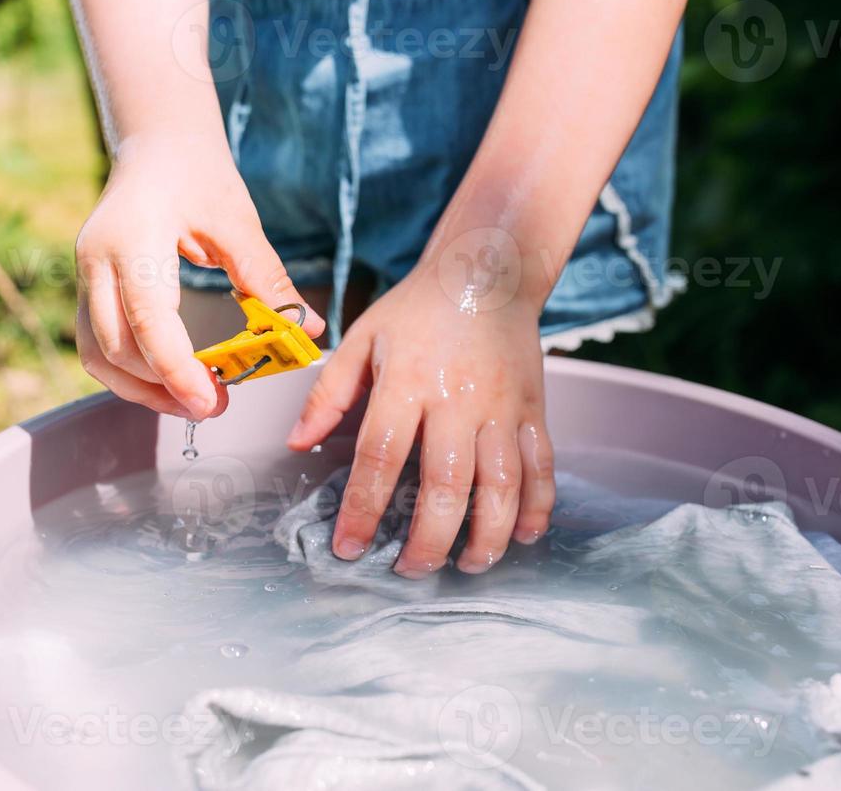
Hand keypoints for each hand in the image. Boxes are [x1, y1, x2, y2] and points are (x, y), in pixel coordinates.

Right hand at [75, 132, 325, 418]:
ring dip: (141, 389)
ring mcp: (85, 274)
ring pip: (97, 355)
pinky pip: (96, 345)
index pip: (147, 317)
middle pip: (115, 347)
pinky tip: (168, 383)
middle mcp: (96, 259)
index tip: (211, 400)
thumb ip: (267, 278)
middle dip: (162, 388)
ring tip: (193, 402)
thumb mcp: (238, 222)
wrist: (158, 142)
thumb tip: (305, 330)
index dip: (175, 368)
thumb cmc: (198, 174)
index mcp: (133, 237)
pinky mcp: (88, 287)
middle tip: (215, 405)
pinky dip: (129, 373)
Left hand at [286, 265, 553, 576]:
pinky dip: (537, 507)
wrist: (488, 271)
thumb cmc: (419, 309)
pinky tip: (522, 536)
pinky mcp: (533, 409)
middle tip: (411, 570)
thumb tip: (298, 443)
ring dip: (487, 534)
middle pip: (446, 483)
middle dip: (429, 538)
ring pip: (502, 484)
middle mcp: (457, 399)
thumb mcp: (363, 338)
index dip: (364, 508)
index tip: (350, 546)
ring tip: (469, 565)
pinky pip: (541, 466)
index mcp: (406, 382)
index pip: (381, 456)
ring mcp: (501, 406)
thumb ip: (329, 393)